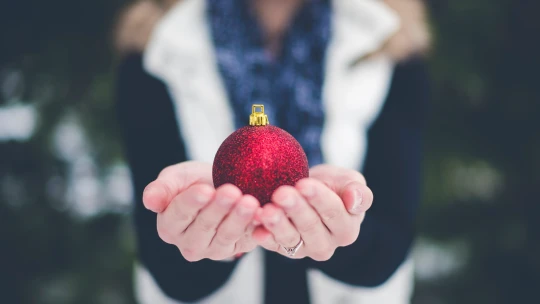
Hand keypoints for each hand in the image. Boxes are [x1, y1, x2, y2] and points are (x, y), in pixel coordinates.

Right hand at [143, 161, 259, 261]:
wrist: (221, 185)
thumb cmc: (194, 181)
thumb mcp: (176, 178)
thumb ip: (162, 188)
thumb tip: (149, 201)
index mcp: (169, 226)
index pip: (178, 215)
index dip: (191, 203)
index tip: (204, 190)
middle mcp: (189, 243)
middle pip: (204, 226)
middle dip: (219, 208)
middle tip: (232, 192)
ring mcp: (214, 249)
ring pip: (226, 235)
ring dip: (239, 219)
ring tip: (250, 201)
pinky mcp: (236, 249)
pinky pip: (246, 239)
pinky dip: (255, 227)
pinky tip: (263, 213)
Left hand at [252, 164, 372, 260]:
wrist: (308, 190)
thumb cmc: (332, 186)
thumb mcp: (349, 182)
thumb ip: (358, 192)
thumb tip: (354, 200)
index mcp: (347, 229)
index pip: (334, 213)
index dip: (319, 198)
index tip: (304, 184)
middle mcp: (326, 244)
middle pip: (310, 227)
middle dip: (295, 209)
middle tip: (282, 193)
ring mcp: (303, 249)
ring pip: (290, 239)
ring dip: (277, 225)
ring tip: (267, 211)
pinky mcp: (282, 249)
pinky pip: (272, 244)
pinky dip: (264, 237)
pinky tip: (256, 228)